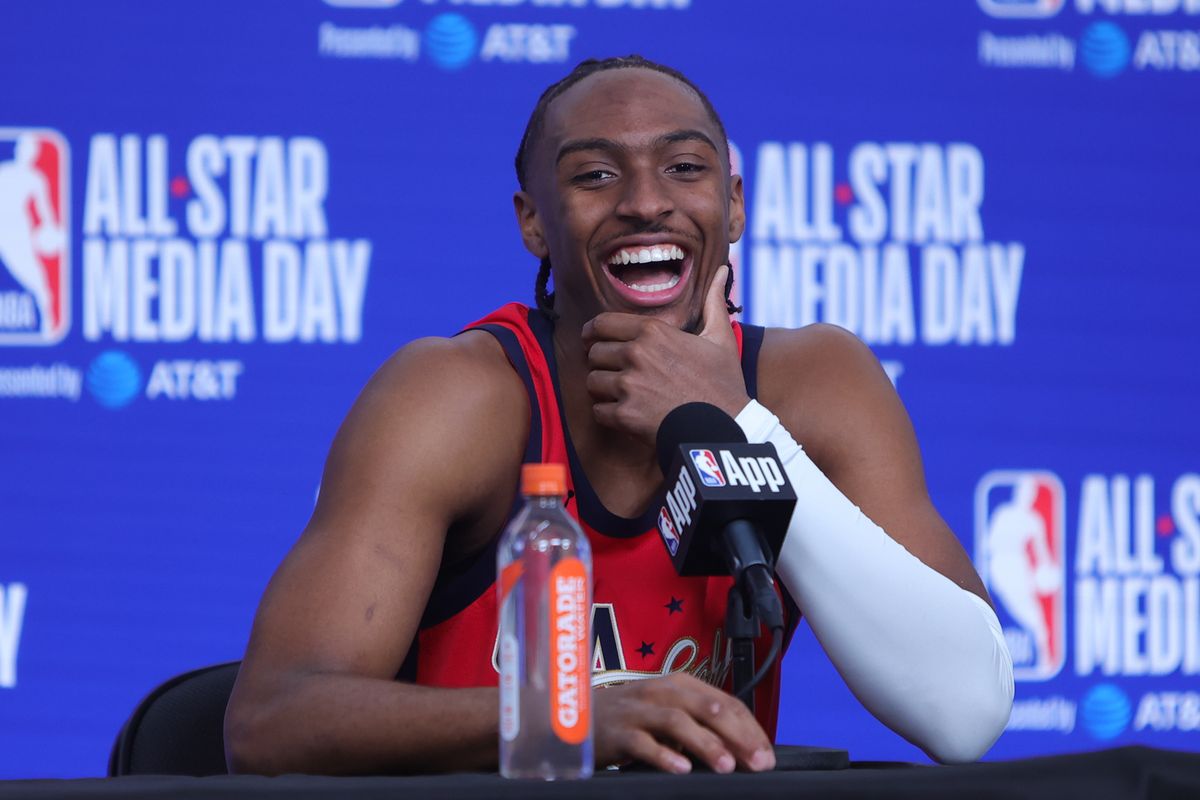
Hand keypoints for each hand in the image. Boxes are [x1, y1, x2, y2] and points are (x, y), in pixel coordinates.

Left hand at [582, 265, 749, 443]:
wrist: (726, 428)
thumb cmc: (724, 384)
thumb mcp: (721, 339)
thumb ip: (713, 303)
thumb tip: (722, 269)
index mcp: (653, 332)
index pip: (601, 324)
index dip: (593, 332)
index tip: (591, 340)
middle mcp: (636, 354)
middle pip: (593, 353)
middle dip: (601, 363)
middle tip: (614, 373)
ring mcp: (628, 386)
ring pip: (592, 382)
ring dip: (603, 390)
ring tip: (621, 395)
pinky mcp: (625, 415)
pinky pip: (598, 411)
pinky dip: (608, 415)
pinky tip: (626, 416)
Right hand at [593, 673, 775, 773]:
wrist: (579, 716)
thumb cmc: (632, 717)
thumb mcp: (669, 712)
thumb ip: (700, 724)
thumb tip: (742, 750)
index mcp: (680, 684)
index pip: (725, 702)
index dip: (749, 728)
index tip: (767, 755)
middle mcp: (661, 691)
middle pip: (707, 708)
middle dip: (737, 735)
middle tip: (757, 762)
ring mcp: (638, 710)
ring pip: (677, 722)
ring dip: (705, 743)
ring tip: (726, 766)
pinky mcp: (617, 732)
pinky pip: (642, 742)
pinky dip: (663, 755)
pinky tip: (681, 769)